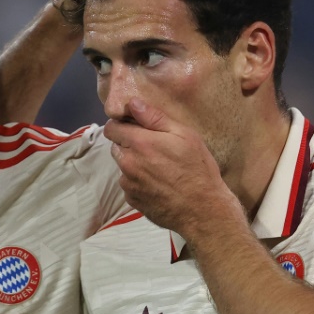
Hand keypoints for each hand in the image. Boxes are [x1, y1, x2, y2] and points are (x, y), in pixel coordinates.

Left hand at [104, 99, 242, 236]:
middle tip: (153, 148)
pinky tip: (157, 184)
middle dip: (129, 143)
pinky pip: (129, 185)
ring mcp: (128, 184)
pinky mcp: (132, 200)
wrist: (202, 210)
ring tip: (158, 169)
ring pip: (123, 166)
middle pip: (116, 146)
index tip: (135, 127)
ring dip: (134, 164)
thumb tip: (132, 103)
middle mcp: (128, 163)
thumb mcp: (184, 135)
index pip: (112, 128)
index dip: (122, 125)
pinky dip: (138, 182)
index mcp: (139, 143)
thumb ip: (155, 118)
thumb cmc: (197, 169)